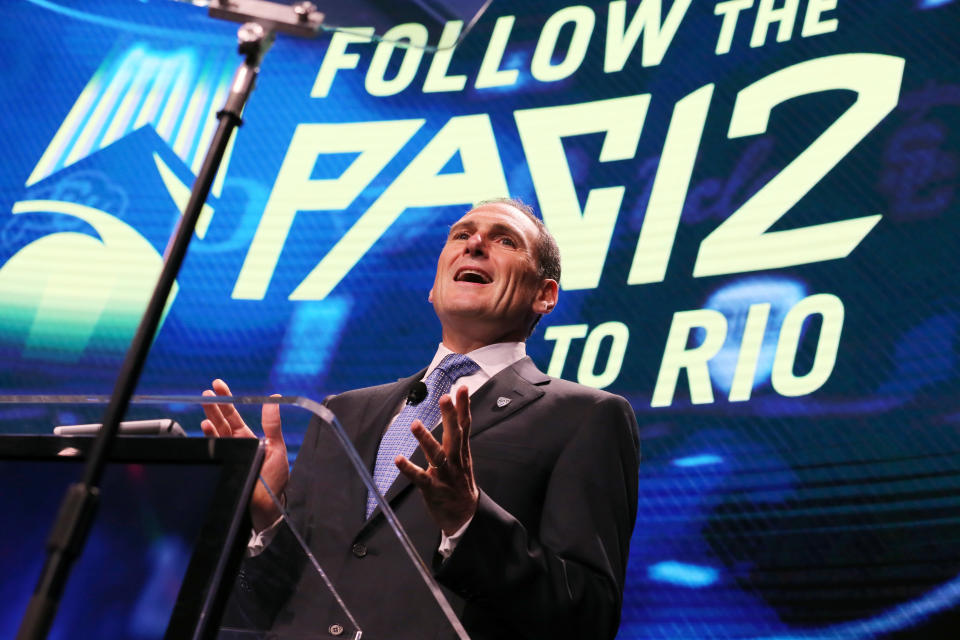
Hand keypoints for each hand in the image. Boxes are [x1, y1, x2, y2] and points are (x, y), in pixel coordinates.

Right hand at [201, 378, 288, 531]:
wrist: (267, 510)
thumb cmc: (275, 482)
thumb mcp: (278, 449)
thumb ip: (273, 425)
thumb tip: (274, 398)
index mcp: (250, 439)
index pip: (234, 416)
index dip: (227, 400)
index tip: (218, 385)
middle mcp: (237, 445)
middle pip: (222, 421)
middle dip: (215, 405)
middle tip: (207, 391)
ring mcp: (229, 455)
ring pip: (216, 432)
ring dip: (210, 417)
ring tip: (205, 403)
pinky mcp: (224, 465)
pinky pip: (214, 447)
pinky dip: (210, 435)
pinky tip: (206, 426)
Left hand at [395, 385, 478, 535]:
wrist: (465, 517)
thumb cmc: (460, 484)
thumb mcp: (463, 458)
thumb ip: (458, 438)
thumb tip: (456, 415)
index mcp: (462, 452)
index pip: (464, 425)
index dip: (464, 406)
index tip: (462, 388)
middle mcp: (455, 461)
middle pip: (455, 435)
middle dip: (450, 416)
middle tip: (445, 397)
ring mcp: (445, 475)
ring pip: (437, 454)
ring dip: (426, 439)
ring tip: (415, 424)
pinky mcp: (433, 489)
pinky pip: (420, 478)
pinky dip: (409, 469)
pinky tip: (398, 460)